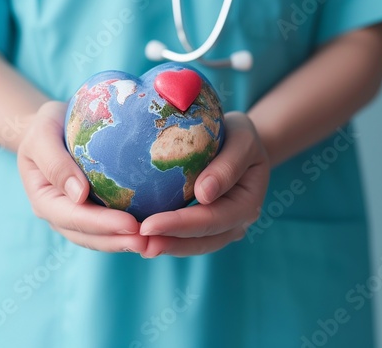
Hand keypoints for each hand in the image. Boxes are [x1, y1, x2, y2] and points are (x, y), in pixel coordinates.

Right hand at [17, 101, 147, 252]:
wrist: (51, 124)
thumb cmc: (45, 125)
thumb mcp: (42, 136)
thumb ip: (55, 163)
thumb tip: (79, 195)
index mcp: (44, 199)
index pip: (73, 218)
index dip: (102, 225)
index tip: (131, 224)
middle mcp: (58, 213)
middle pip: (88, 235)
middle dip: (117, 241)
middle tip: (149, 241)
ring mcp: (74, 214)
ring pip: (99, 237)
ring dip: (124, 241)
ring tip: (153, 241)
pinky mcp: (91, 208)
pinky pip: (108, 224)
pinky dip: (126, 229)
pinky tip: (151, 227)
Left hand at [139, 112, 269, 257]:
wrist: (243, 144)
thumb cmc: (241, 136)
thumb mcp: (243, 140)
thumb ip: (228, 166)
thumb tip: (204, 194)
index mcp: (247, 204)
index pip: (211, 220)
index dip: (180, 225)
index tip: (148, 225)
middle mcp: (236, 223)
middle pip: (201, 240)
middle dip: (168, 243)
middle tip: (136, 241)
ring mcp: (223, 228)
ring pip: (192, 244)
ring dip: (163, 246)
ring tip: (134, 243)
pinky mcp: (207, 225)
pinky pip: (186, 236)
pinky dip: (165, 237)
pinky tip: (140, 235)